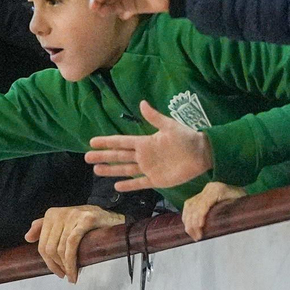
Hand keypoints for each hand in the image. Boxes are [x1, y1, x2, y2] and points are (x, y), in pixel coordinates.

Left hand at [23, 204, 123, 282]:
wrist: (111, 217)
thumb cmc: (86, 223)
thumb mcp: (63, 223)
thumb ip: (44, 227)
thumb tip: (27, 238)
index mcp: (51, 214)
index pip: (42, 244)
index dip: (48, 262)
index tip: (57, 272)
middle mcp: (60, 213)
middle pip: (50, 248)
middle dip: (57, 266)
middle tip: (65, 276)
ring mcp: (72, 215)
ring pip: (61, 248)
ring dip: (66, 267)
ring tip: (72, 276)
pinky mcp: (86, 219)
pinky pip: (72, 244)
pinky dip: (72, 261)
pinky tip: (75, 271)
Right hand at [84, 101, 212, 191]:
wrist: (202, 154)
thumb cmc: (186, 138)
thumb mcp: (169, 126)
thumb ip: (154, 117)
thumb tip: (142, 103)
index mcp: (145, 142)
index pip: (121, 142)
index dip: (107, 142)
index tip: (92, 142)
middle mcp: (143, 155)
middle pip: (118, 156)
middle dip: (103, 157)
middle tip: (87, 158)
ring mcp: (149, 168)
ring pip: (125, 170)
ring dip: (111, 170)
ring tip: (96, 170)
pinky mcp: (157, 180)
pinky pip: (140, 183)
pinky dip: (129, 185)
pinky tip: (117, 186)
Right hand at [180, 181, 245, 240]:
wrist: (241, 188)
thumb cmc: (242, 199)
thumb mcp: (240, 204)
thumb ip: (232, 212)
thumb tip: (224, 227)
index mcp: (217, 190)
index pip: (204, 203)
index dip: (200, 215)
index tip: (200, 227)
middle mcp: (208, 189)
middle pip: (194, 206)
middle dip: (193, 223)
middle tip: (197, 237)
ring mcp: (203, 191)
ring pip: (189, 206)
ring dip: (188, 222)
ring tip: (192, 234)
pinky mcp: (200, 195)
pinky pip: (188, 205)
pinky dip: (186, 216)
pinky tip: (188, 226)